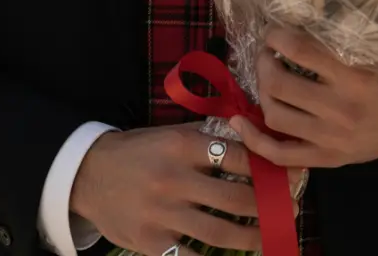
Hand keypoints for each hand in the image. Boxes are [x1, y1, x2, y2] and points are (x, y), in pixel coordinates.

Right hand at [69, 122, 304, 255]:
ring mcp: (161, 214)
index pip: (235, 157)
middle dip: (268, 206)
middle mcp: (172, 179)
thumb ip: (207, 141)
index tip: (288, 175)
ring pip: (219, 232)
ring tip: (271, 237)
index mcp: (180, 146)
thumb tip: (252, 145)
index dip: (266, 168)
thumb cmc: (139, 151)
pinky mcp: (149, 242)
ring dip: (252, 237)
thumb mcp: (170, 135)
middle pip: (234, 198)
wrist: (89, 174)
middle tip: (288, 209)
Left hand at [230, 27, 377, 170]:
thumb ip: (345, 38)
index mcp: (356, 78)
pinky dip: (254, 139)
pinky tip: (238, 121)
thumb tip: (300, 13)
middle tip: (266, 51)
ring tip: (265, 74)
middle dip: (264, 62)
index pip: (302, 51)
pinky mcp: (326, 159)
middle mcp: (340, 110)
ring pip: (275, 115)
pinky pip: (281, 154)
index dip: (278, 36)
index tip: (273, 30)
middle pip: (280, 84)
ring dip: (261, 90)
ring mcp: (331, 139)